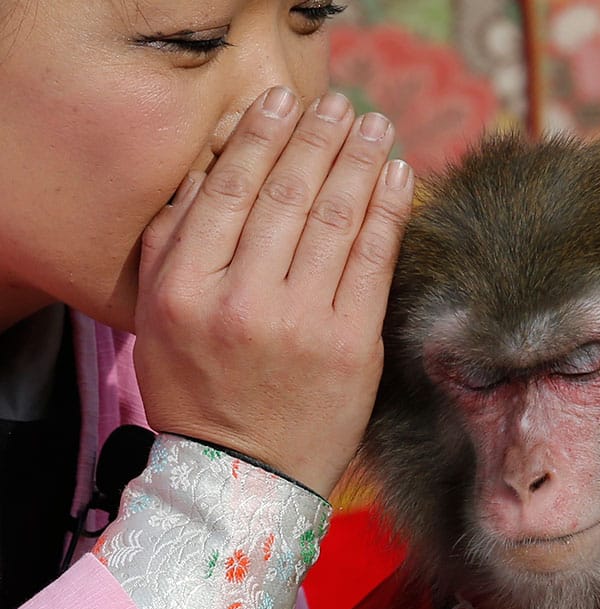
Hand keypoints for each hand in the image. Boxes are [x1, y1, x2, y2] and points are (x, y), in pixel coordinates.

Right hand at [134, 87, 413, 496]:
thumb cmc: (198, 390)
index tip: (285, 101)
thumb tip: (212, 168)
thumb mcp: (158, 317)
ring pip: (337, 220)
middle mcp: (242, 299)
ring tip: (376, 126)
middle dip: (320, 139)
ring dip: (361, 162)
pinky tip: (400, 177)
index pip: (230, 191)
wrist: (245, 474)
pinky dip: (389, 212)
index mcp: (185, 288)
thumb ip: (173, 240)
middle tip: (342, 105)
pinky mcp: (351, 345)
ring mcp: (301, 322)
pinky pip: (375, 262)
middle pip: (289, 196)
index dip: (263, 137)